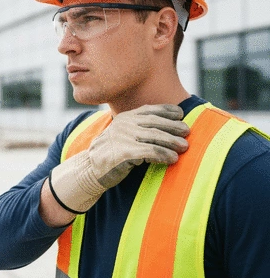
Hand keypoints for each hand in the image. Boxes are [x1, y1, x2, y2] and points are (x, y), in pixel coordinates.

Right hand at [49, 104, 188, 212]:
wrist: (91, 168)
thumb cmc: (112, 152)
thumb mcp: (123, 134)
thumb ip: (138, 128)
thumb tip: (165, 128)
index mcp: (125, 117)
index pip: (149, 110)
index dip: (166, 110)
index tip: (180, 114)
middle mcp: (125, 124)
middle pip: (155, 122)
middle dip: (173, 126)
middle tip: (187, 132)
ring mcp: (123, 137)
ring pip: (155, 136)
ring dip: (172, 141)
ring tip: (184, 147)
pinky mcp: (124, 152)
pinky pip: (149, 152)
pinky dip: (163, 155)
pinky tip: (172, 159)